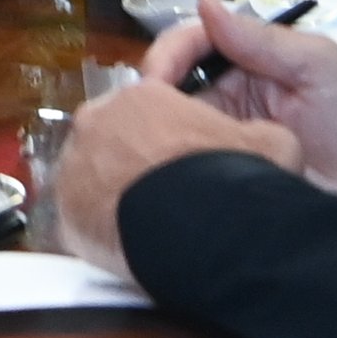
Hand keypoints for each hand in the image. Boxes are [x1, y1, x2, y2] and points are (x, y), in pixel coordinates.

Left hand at [54, 77, 307, 278]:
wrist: (198, 231)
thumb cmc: (228, 180)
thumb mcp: (271, 143)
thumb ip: (258, 132)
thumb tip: (262, 137)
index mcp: (143, 97)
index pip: (152, 109)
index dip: (173, 136)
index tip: (186, 159)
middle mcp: (98, 122)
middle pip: (116, 138)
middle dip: (137, 160)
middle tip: (167, 190)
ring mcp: (75, 164)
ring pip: (95, 175)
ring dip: (117, 191)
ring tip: (151, 219)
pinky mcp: (65, 210)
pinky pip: (84, 215)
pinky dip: (104, 226)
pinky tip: (132, 240)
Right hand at [131, 0, 336, 195]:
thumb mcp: (316, 64)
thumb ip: (264, 40)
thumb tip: (205, 5)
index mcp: (240, 58)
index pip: (186, 46)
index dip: (164, 58)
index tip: (153, 82)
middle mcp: (223, 92)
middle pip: (169, 86)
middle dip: (150, 98)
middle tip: (143, 122)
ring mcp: (223, 132)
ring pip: (173, 125)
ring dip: (159, 133)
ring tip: (153, 149)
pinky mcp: (226, 170)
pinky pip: (191, 163)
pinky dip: (176, 166)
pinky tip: (168, 173)